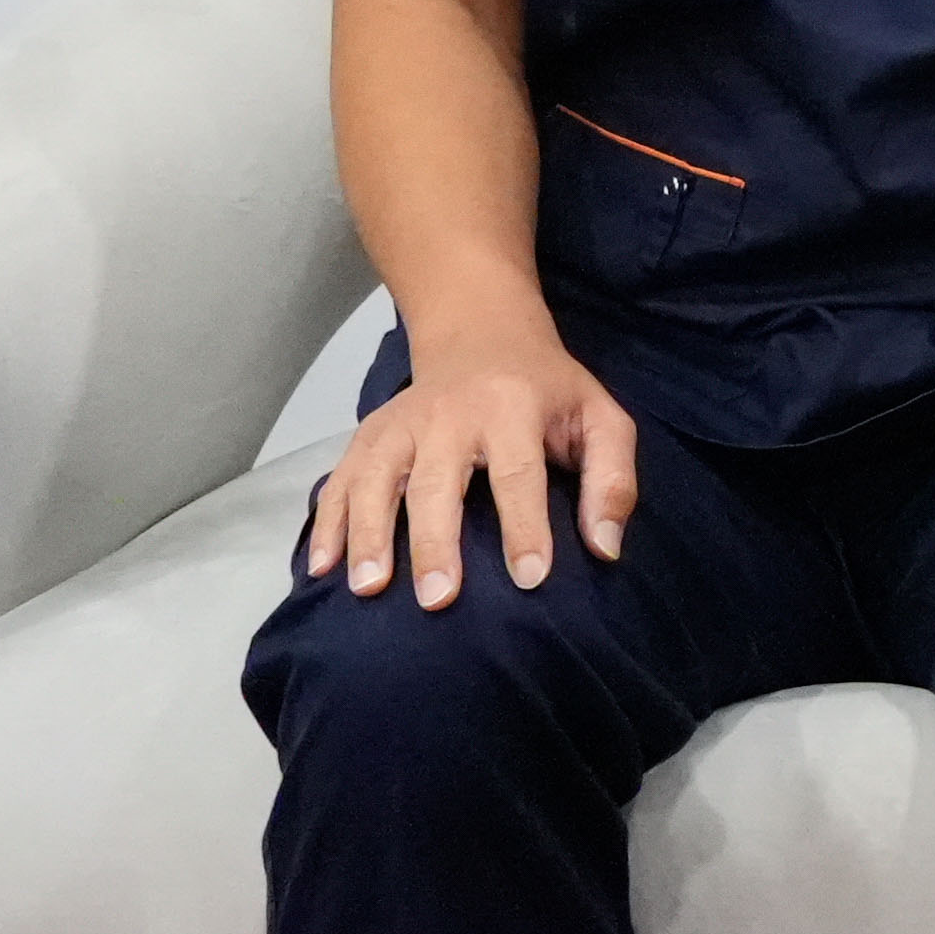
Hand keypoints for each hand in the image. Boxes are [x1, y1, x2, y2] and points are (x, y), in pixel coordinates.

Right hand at [305, 327, 638, 606]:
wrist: (482, 334)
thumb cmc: (547, 391)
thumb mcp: (599, 418)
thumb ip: (612, 479)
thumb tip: (605, 548)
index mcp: (511, 406)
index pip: (518, 472)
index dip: (526, 526)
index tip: (531, 579)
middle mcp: (449, 412)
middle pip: (437, 481)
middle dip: (435, 541)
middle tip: (439, 600)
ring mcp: (401, 422)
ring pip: (376, 478)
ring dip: (369, 533)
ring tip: (369, 588)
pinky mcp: (369, 434)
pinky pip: (341, 478)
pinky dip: (328, 521)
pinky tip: (322, 567)